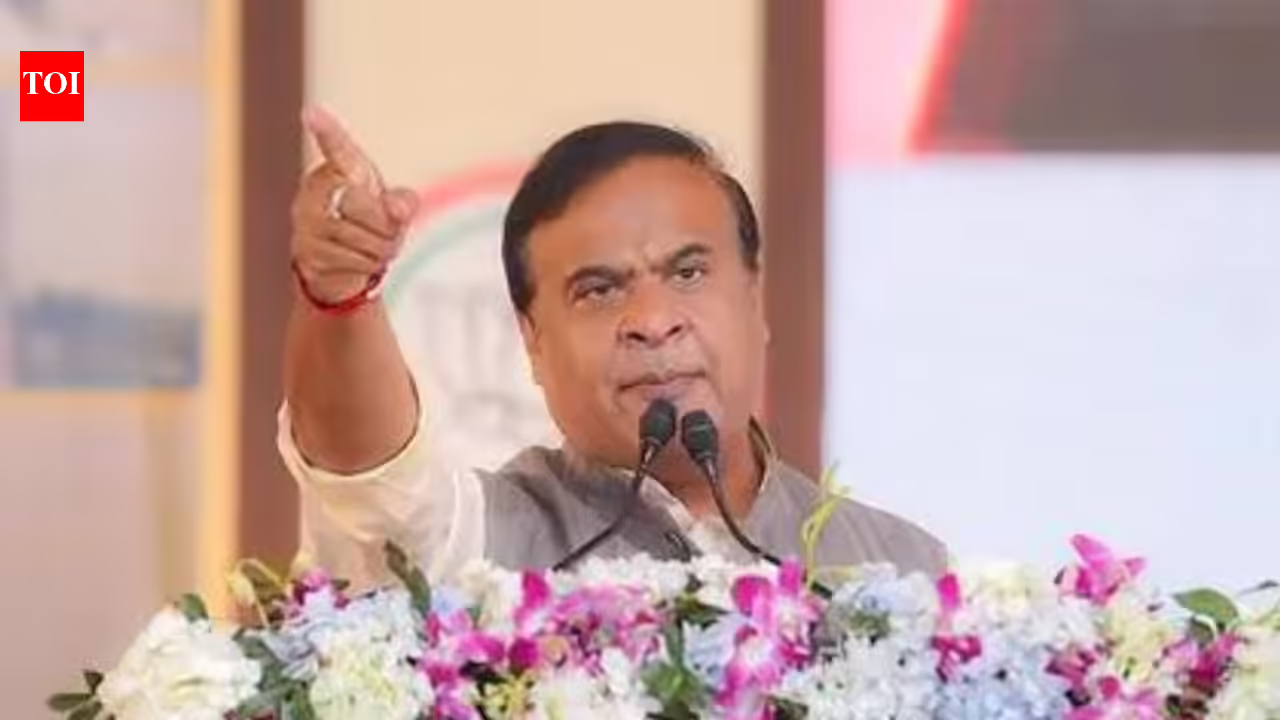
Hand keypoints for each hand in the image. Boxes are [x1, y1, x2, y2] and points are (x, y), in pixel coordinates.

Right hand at [290, 106, 419, 302]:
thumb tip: (398, 209)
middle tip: (392, 235)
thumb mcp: (393, 210)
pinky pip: (348, 259)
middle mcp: (315, 190)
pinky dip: (366, 266)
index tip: (312, 113)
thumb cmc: (371, 225)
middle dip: (384, 226)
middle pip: (359, 204)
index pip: (336, 147)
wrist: (345, 267)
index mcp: (339, 169)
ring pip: (355, 235)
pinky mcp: (305, 251)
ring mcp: (305, 221)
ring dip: (379, 249)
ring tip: (381, 250)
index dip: (326, 130)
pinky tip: (364, 263)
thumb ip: (403, 203)